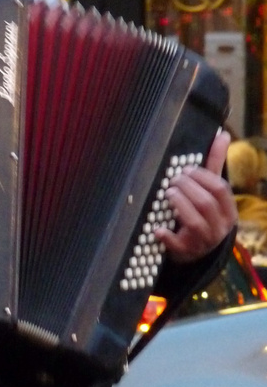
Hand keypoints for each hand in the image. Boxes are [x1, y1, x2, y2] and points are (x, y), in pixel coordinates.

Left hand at [156, 130, 236, 263]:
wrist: (197, 249)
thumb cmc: (204, 213)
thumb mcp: (211, 190)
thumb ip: (215, 164)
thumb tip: (223, 134)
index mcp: (228, 211)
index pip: (221, 189)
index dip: (202, 176)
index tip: (185, 168)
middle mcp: (220, 227)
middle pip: (206, 203)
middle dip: (188, 188)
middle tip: (173, 180)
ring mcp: (204, 241)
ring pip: (195, 222)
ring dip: (180, 204)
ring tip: (168, 193)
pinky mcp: (187, 252)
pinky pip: (178, 245)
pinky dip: (167, 236)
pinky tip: (157, 228)